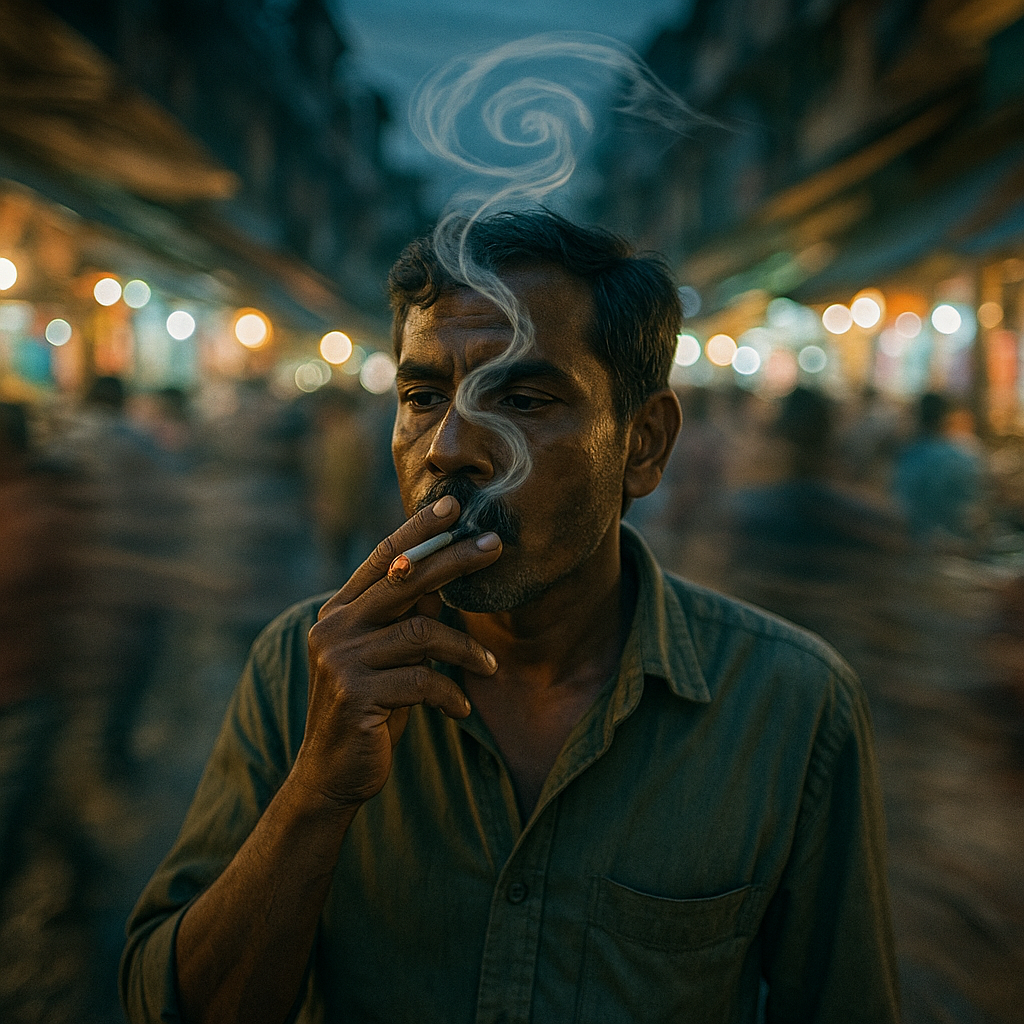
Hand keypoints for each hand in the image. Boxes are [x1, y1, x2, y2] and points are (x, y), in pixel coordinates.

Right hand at [293, 496, 500, 809]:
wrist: (333, 773)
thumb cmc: (371, 708)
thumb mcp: (388, 657)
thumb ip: (405, 618)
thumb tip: (441, 579)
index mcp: (340, 610)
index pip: (384, 558)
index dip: (418, 530)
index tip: (453, 505)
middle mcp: (334, 626)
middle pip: (405, 579)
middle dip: (455, 561)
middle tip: (495, 546)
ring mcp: (340, 659)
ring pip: (422, 633)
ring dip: (465, 650)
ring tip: (488, 667)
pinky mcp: (354, 694)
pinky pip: (422, 680)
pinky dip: (450, 695)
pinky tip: (461, 711)